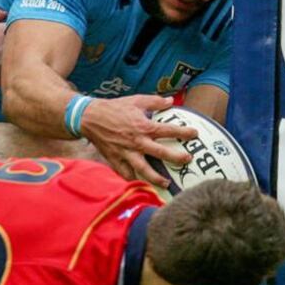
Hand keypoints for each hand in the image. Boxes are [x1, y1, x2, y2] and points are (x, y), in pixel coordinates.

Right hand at [81, 95, 197, 186]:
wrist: (90, 118)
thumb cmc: (114, 108)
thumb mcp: (136, 100)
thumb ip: (155, 101)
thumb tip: (170, 102)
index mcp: (143, 126)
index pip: (167, 130)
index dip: (183, 132)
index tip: (194, 134)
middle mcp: (137, 142)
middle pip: (160, 153)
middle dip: (176, 157)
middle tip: (187, 160)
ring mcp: (126, 153)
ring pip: (143, 169)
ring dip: (156, 178)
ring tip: (166, 184)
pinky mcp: (115, 159)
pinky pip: (125, 173)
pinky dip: (133, 180)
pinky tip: (140, 184)